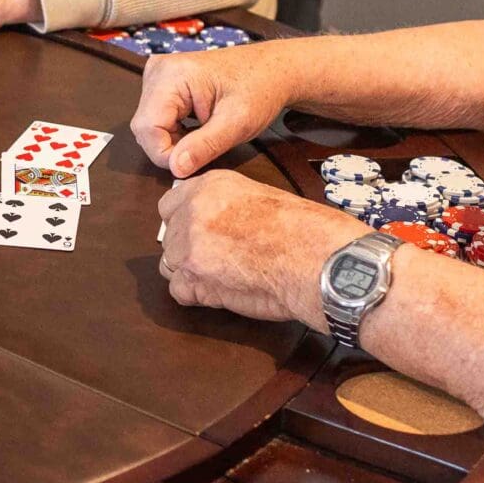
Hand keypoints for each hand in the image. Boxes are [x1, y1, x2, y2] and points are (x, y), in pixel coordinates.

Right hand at [130, 47, 298, 176]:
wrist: (273, 70)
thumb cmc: (260, 89)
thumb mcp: (237, 123)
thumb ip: (204, 147)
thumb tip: (175, 169)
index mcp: (171, 74)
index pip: (147, 127)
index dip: (165, 154)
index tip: (194, 164)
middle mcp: (158, 70)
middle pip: (145, 127)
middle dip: (171, 148)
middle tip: (205, 150)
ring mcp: (158, 75)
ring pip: (149, 125)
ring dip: (174, 141)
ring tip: (206, 137)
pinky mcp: (163, 83)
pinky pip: (156, 118)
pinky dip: (175, 132)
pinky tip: (198, 129)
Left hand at [157, 170, 357, 323]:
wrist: (314, 258)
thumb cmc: (302, 229)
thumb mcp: (259, 195)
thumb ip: (226, 204)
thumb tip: (214, 218)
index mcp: (209, 186)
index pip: (170, 204)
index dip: (184, 221)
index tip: (198, 232)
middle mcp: (192, 212)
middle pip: (170, 236)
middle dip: (188, 249)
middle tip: (217, 258)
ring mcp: (189, 246)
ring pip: (170, 264)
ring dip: (190, 272)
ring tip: (222, 276)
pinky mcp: (193, 280)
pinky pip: (179, 291)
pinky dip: (197, 295)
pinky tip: (221, 291)